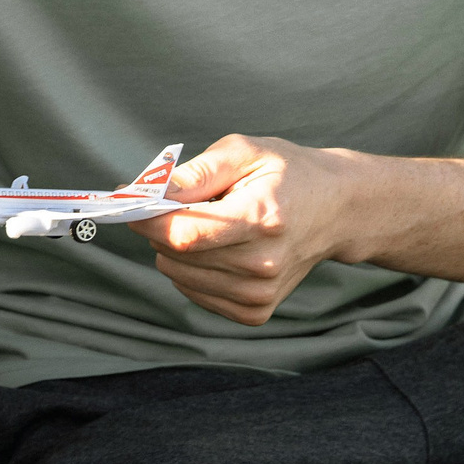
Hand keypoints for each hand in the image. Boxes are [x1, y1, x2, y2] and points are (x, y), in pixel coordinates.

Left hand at [136, 134, 361, 324]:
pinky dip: (191, 269)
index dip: (146, 218)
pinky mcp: (256, 311)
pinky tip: (218, 249)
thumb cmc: (288, 173)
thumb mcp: (244, 152)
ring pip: (177, 274)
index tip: (125, 200)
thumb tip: (146, 192)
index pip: (184, 233)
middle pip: (175, 254)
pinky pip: (193, 292)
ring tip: (211, 224)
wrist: (338, 210)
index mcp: (262, 219)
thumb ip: (194, 172)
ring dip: (176, 248)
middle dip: (161, 226)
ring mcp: (261, 293)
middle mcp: (263, 264)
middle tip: (179, 203)